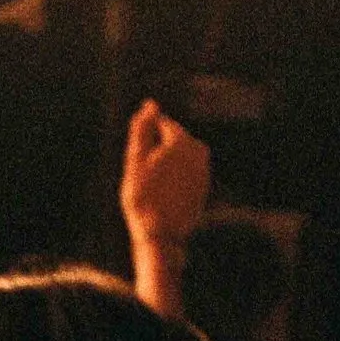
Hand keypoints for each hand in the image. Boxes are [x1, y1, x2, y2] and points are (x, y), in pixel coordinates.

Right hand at [120, 97, 210, 250]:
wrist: (162, 235)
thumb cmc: (143, 197)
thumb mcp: (135, 160)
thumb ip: (142, 130)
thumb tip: (149, 105)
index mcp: (181, 140)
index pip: (162, 124)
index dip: (145, 138)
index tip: (136, 158)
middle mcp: (199, 151)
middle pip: (172, 140)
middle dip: (157, 151)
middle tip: (142, 177)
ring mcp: (204, 169)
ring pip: (178, 157)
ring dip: (164, 166)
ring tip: (152, 187)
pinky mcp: (204, 185)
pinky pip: (185, 173)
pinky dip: (173, 179)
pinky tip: (162, 195)